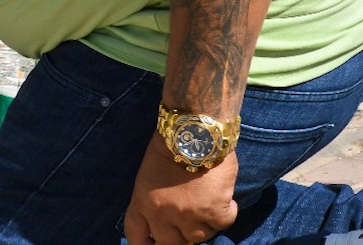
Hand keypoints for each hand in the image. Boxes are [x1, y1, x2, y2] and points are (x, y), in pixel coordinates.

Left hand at [124, 136, 238, 244]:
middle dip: (179, 236)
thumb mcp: (150, 173)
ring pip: (200, 236)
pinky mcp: (214, 212)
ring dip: (204, 222)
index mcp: (142, 200)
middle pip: (169, 244)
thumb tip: (169, 221)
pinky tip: (224, 196)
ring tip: (206, 200)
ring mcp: (189, 215)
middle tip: (189, 222)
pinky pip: (223, 224)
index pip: (136, 234)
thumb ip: (156, 198)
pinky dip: (227, 212)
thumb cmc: (171, 144)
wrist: (194, 130)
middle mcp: (163, 213)